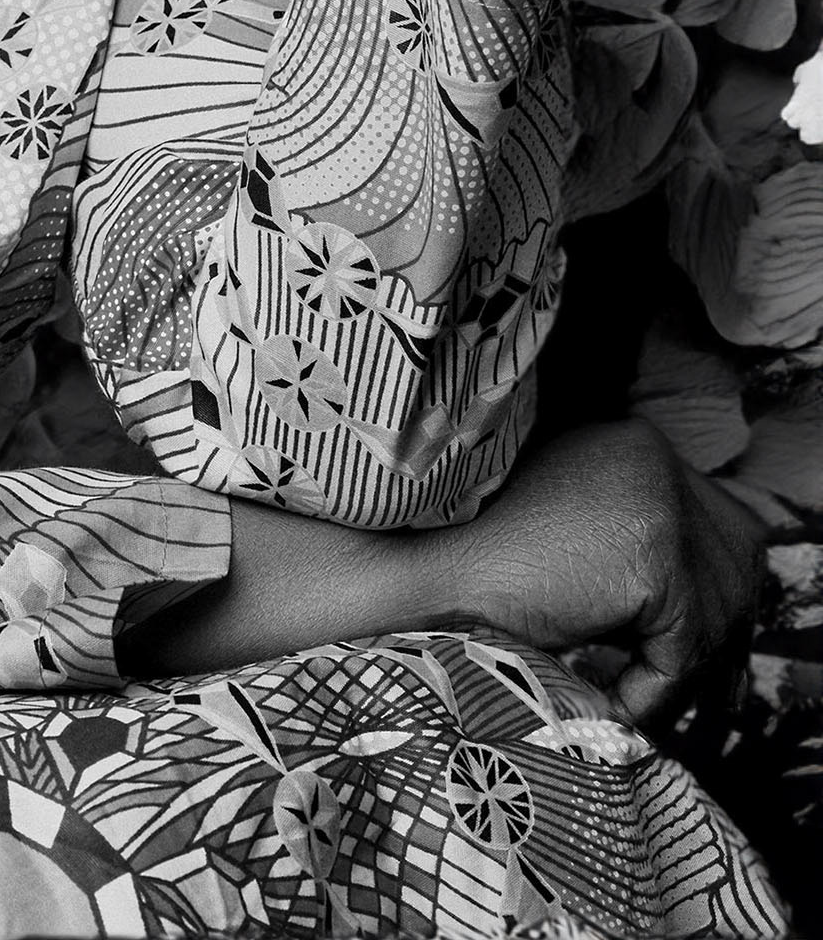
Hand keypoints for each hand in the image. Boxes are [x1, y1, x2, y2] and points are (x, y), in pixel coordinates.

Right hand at [443, 420, 765, 725]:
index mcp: (628, 437)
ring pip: (714, 610)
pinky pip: (683, 650)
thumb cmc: (462, 553)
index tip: (661, 646)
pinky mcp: (651, 554)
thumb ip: (612, 532)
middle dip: (698, 629)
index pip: (711, 525)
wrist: (407, 560)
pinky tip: (604, 700)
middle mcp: (652, 452)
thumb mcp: (556, 524)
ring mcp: (657, 498)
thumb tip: (672, 601)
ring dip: (673, 665)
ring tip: (622, 694)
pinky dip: (650, 690)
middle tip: (655, 680)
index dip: (694, 594)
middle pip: (730, 561)